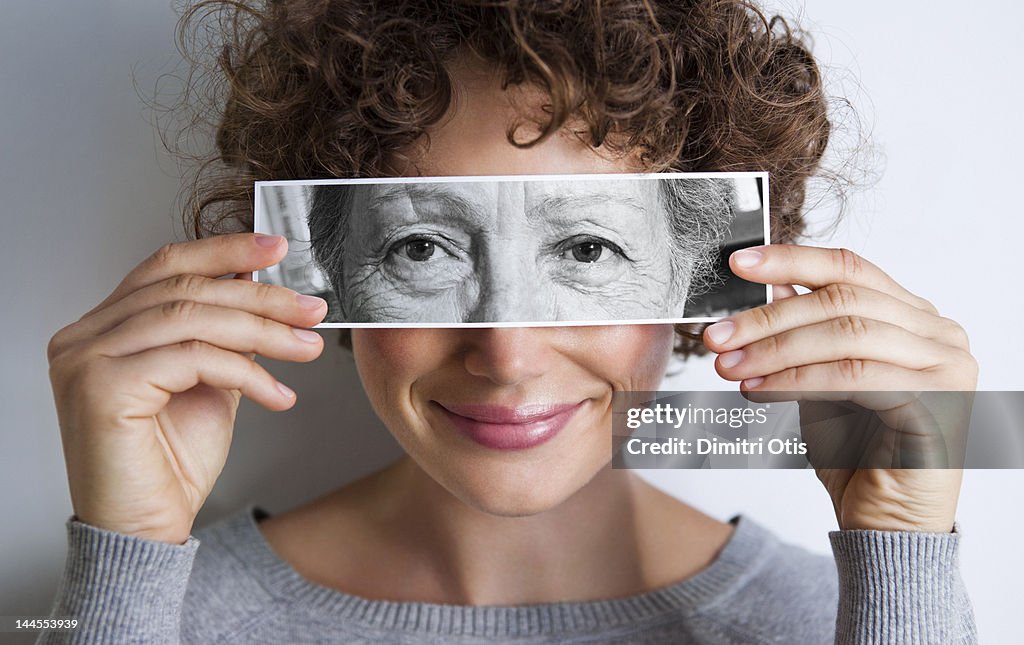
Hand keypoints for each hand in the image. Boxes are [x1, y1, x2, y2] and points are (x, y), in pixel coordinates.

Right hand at [47, 233, 326, 543]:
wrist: (146, 529)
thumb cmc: (171, 461)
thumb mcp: (209, 381)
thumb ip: (224, 335)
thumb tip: (262, 288)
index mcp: (104, 327)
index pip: (167, 267)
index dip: (225, 250)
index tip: (278, 248)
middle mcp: (84, 336)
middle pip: (186, 290)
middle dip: (260, 296)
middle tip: (311, 309)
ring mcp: (85, 359)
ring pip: (193, 320)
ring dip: (264, 332)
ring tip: (308, 348)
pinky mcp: (101, 388)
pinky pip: (192, 358)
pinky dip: (246, 372)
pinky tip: (279, 395)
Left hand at [703, 245, 977, 532]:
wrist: (884, 522)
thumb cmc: (856, 451)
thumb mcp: (819, 379)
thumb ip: (806, 331)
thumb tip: (774, 285)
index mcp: (914, 315)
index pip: (849, 268)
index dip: (791, 260)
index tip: (739, 263)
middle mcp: (939, 333)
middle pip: (842, 300)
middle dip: (769, 317)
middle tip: (718, 336)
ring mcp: (947, 366)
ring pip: (846, 335)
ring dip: (776, 350)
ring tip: (730, 367)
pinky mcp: (939, 403)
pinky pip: (855, 377)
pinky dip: (798, 380)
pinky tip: (759, 390)